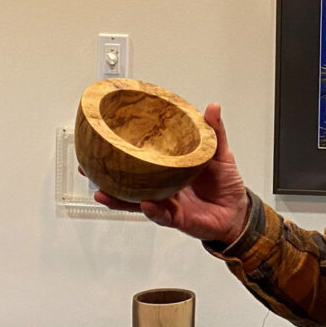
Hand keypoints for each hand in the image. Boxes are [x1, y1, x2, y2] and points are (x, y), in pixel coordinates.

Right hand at [93, 102, 250, 244]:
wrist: (237, 213)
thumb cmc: (226, 184)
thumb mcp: (220, 153)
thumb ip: (214, 131)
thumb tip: (212, 107)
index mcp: (169, 169)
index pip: (140, 159)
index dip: (121, 152)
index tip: (103, 141)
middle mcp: (163, 186)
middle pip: (128, 183)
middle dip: (106, 177)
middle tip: (87, 168)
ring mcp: (167, 203)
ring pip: (137, 202)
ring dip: (119, 199)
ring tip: (103, 193)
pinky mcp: (177, 219)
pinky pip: (162, 215)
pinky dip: (153, 211)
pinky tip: (145, 205)